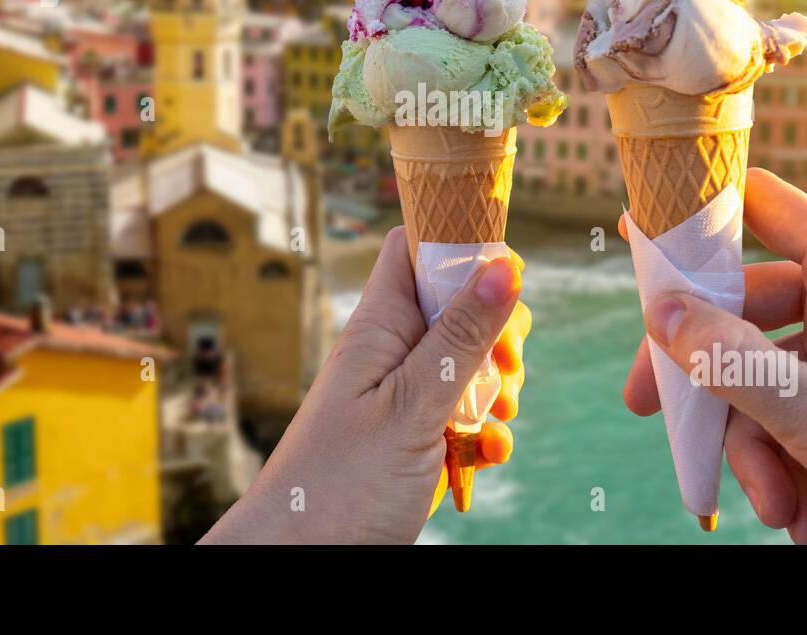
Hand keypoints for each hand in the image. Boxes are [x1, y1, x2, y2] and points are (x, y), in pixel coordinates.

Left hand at [200, 226, 527, 543]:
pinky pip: (466, 416)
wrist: (301, 561)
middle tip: (505, 365)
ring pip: (472, 363)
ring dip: (498, 388)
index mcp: (381, 325)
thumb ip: (460, 337)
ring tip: (493, 419)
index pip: (417, 247)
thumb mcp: (413, 406)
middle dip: (499, 332)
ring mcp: (407, 395)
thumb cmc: (339, 483)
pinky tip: (485, 455)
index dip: (462, 244)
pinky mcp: (419, 437)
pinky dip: (485, 433)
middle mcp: (394, 351)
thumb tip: (505, 266)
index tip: (504, 276)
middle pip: (460, 305)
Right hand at [623, 168, 806, 543]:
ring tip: (776, 505)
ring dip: (755, 445)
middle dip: (708, 377)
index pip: (760, 203)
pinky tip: (798, 513)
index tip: (637, 235)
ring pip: (762, 371)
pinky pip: (794, 408)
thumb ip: (737, 363)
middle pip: (742, 307)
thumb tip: (661, 313)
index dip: (697, 212)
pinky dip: (785, 460)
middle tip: (653, 411)